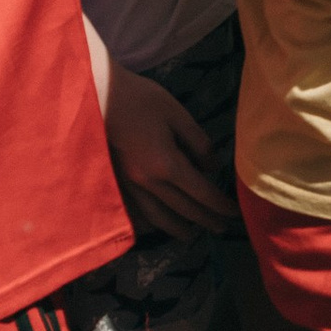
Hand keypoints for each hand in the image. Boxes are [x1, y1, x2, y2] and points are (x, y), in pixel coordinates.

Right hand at [102, 61, 235, 239]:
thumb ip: (198, 143)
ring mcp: (129, 185)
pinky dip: (150, 222)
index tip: (234, 213)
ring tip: (192, 234)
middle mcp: (148, 182)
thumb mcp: (177, 114)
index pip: (201, 193)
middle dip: (205, 220)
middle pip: (182, 210)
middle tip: (221, 228)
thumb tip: (212, 167)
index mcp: (167, 165)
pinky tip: (157, 225)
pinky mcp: (116, 183)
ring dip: (178, 228)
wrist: (96, 96)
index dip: (220, 205)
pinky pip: (136, 212)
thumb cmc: (139, 99)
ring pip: (157, 217)